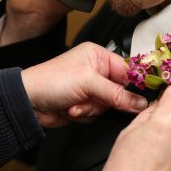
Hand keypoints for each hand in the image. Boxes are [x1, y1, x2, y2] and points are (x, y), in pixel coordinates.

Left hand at [21, 42, 147, 127]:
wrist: (28, 102)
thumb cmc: (51, 80)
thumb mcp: (88, 82)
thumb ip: (117, 93)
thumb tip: (140, 101)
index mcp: (98, 56)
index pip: (128, 69)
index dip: (134, 84)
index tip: (142, 97)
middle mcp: (96, 71)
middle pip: (120, 91)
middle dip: (105, 100)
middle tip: (95, 99)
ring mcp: (90, 89)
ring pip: (108, 106)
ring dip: (92, 108)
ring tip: (75, 102)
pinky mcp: (84, 104)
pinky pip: (97, 114)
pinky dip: (84, 114)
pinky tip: (71, 108)